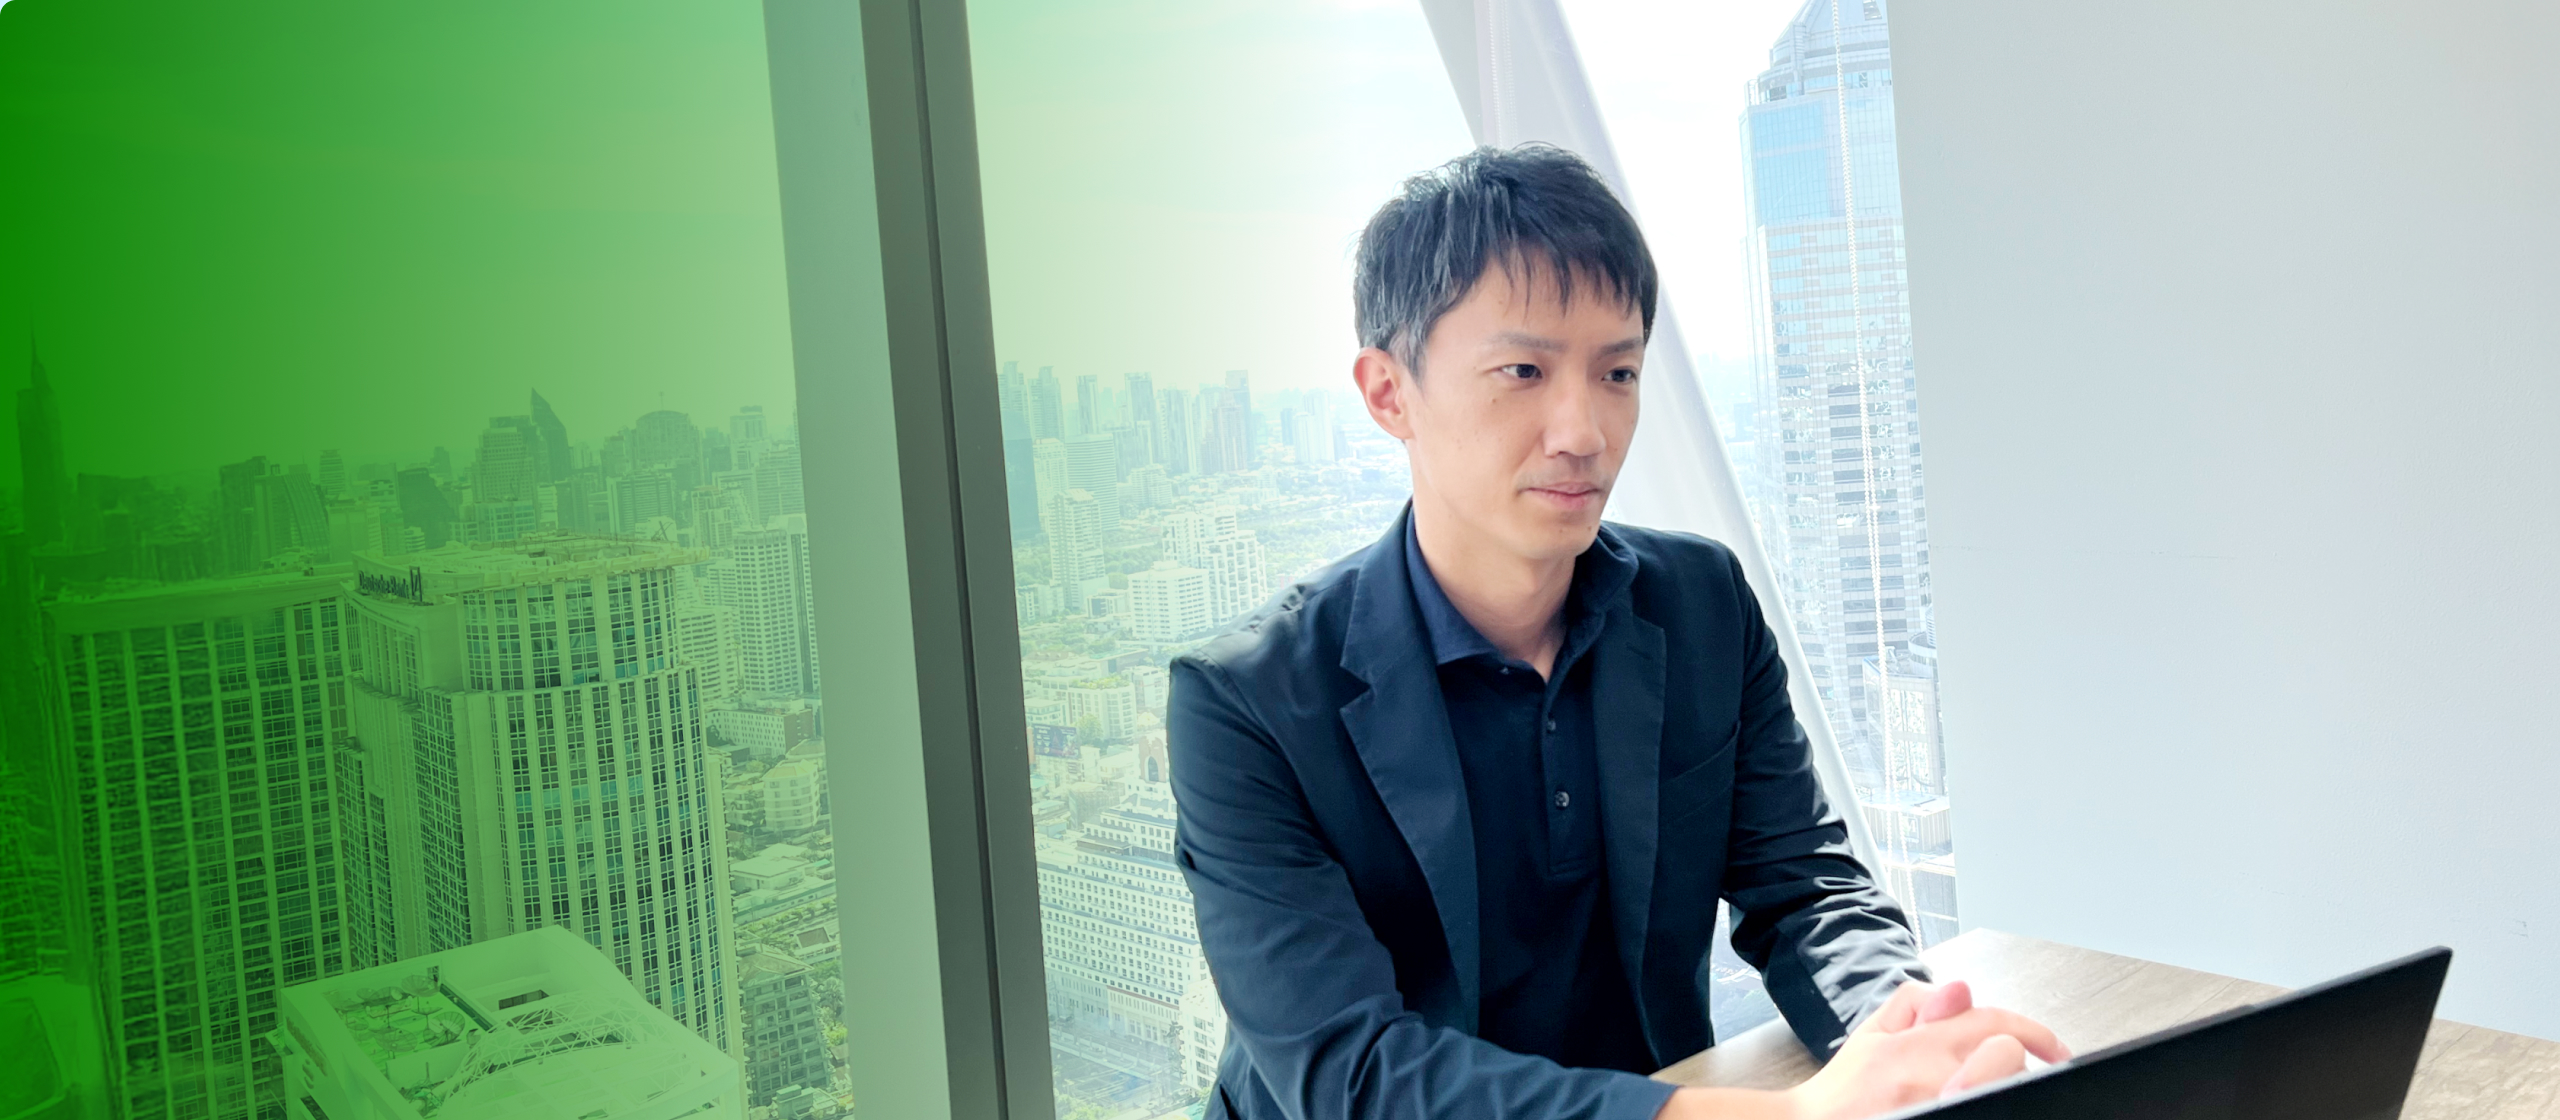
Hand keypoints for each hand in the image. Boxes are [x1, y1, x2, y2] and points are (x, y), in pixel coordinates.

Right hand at [1780, 979, 2069, 1119]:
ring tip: (1996, 1087)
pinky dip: (1987, 1100)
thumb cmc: (1842, 1092)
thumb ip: (1916, 1005)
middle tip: (2027, 1074)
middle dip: (2016, 1065)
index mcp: (1917, 1045)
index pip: (1992, 1024)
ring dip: (2001, 1085)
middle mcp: (1929, 1076)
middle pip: (2005, 1060)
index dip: (2033, 1033)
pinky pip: (1981, 1105)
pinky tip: (1985, 1100)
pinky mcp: (1933, 1118)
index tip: (2053, 1049)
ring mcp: (1934, 1103)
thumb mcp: (1871, 1035)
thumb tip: (1960, 988)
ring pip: (1998, 1089)